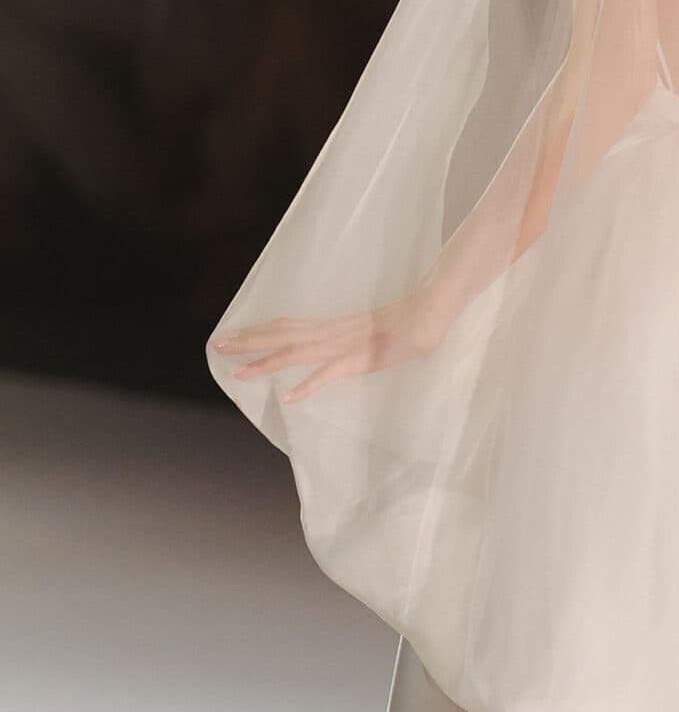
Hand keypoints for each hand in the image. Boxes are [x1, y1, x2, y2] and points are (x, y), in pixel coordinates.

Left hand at [213, 287, 451, 398]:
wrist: (429, 313)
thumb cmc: (409, 321)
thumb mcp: (373, 330)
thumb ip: (354, 339)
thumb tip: (345, 346)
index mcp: (333, 326)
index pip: (287, 326)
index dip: (258, 331)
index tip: (232, 334)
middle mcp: (331, 333)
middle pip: (281, 335)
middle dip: (248, 342)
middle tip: (217, 347)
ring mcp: (344, 346)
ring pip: (296, 353)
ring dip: (265, 363)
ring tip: (239, 373)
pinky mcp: (360, 360)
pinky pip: (329, 374)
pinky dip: (309, 385)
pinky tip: (290, 397)